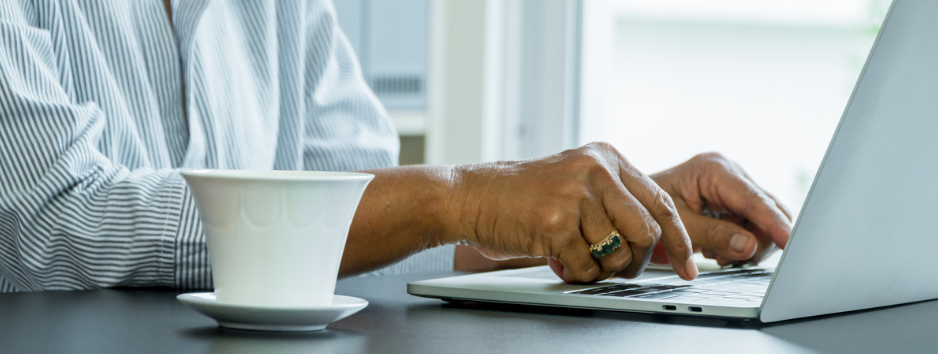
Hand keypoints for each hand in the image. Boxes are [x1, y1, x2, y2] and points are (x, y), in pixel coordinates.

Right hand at [451, 142, 697, 282]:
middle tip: (619, 269)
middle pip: (647, 232)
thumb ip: (616, 199)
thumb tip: (660, 238)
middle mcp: (596, 170)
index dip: (680, 240)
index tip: (689, 265)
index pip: (661, 202)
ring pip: (618, 254)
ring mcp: (576, 195)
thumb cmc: (524, 195)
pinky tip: (559, 258)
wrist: (473, 195)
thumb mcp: (576, 180)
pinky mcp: (556, 222)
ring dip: (601, 268)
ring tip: (578, 257)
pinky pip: (587, 267)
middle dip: (637, 261)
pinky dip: (577, 272)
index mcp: (607, 158)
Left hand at [649, 153, 792, 265]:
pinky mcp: (733, 202)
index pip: (754, 200)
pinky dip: (742, 243)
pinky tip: (718, 252)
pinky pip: (754, 226)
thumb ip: (713, 235)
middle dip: (761, 238)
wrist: (633, 205)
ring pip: (764, 221)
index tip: (791, 242)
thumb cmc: (646, 208)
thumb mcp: (677, 224)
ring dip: (749, 244)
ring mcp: (733, 187)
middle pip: (768, 209)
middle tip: (735, 259)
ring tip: (718, 255)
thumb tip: (749, 246)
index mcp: (714, 169)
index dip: (774, 223)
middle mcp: (730, 173)